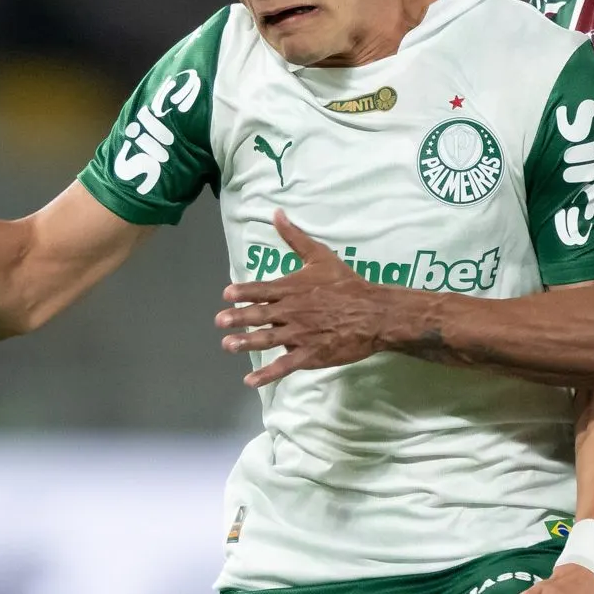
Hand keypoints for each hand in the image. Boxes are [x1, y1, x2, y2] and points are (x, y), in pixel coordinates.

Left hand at [216, 211, 397, 386]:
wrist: (374, 313)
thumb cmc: (347, 284)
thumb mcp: (320, 256)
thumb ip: (295, 237)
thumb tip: (276, 213)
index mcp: (292, 288)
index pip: (261, 289)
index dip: (243, 291)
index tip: (226, 295)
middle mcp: (292, 311)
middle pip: (259, 315)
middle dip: (238, 318)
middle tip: (220, 321)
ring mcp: (300, 335)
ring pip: (267, 339)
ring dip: (246, 343)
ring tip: (228, 346)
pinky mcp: (310, 354)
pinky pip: (284, 365)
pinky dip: (267, 374)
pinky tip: (251, 381)